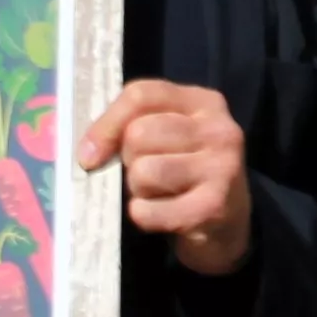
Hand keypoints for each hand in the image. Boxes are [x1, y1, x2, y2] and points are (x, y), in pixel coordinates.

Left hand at [80, 80, 252, 277]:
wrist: (228, 221)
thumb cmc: (185, 171)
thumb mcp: (167, 136)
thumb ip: (130, 126)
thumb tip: (88, 154)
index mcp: (204, 102)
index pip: (141, 95)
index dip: (106, 124)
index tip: (89, 153)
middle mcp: (219, 130)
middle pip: (139, 133)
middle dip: (129, 160)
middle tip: (146, 172)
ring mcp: (222, 167)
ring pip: (143, 171)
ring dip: (138, 189)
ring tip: (158, 193)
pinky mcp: (213, 207)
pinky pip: (148, 210)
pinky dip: (143, 216)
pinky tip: (161, 214)